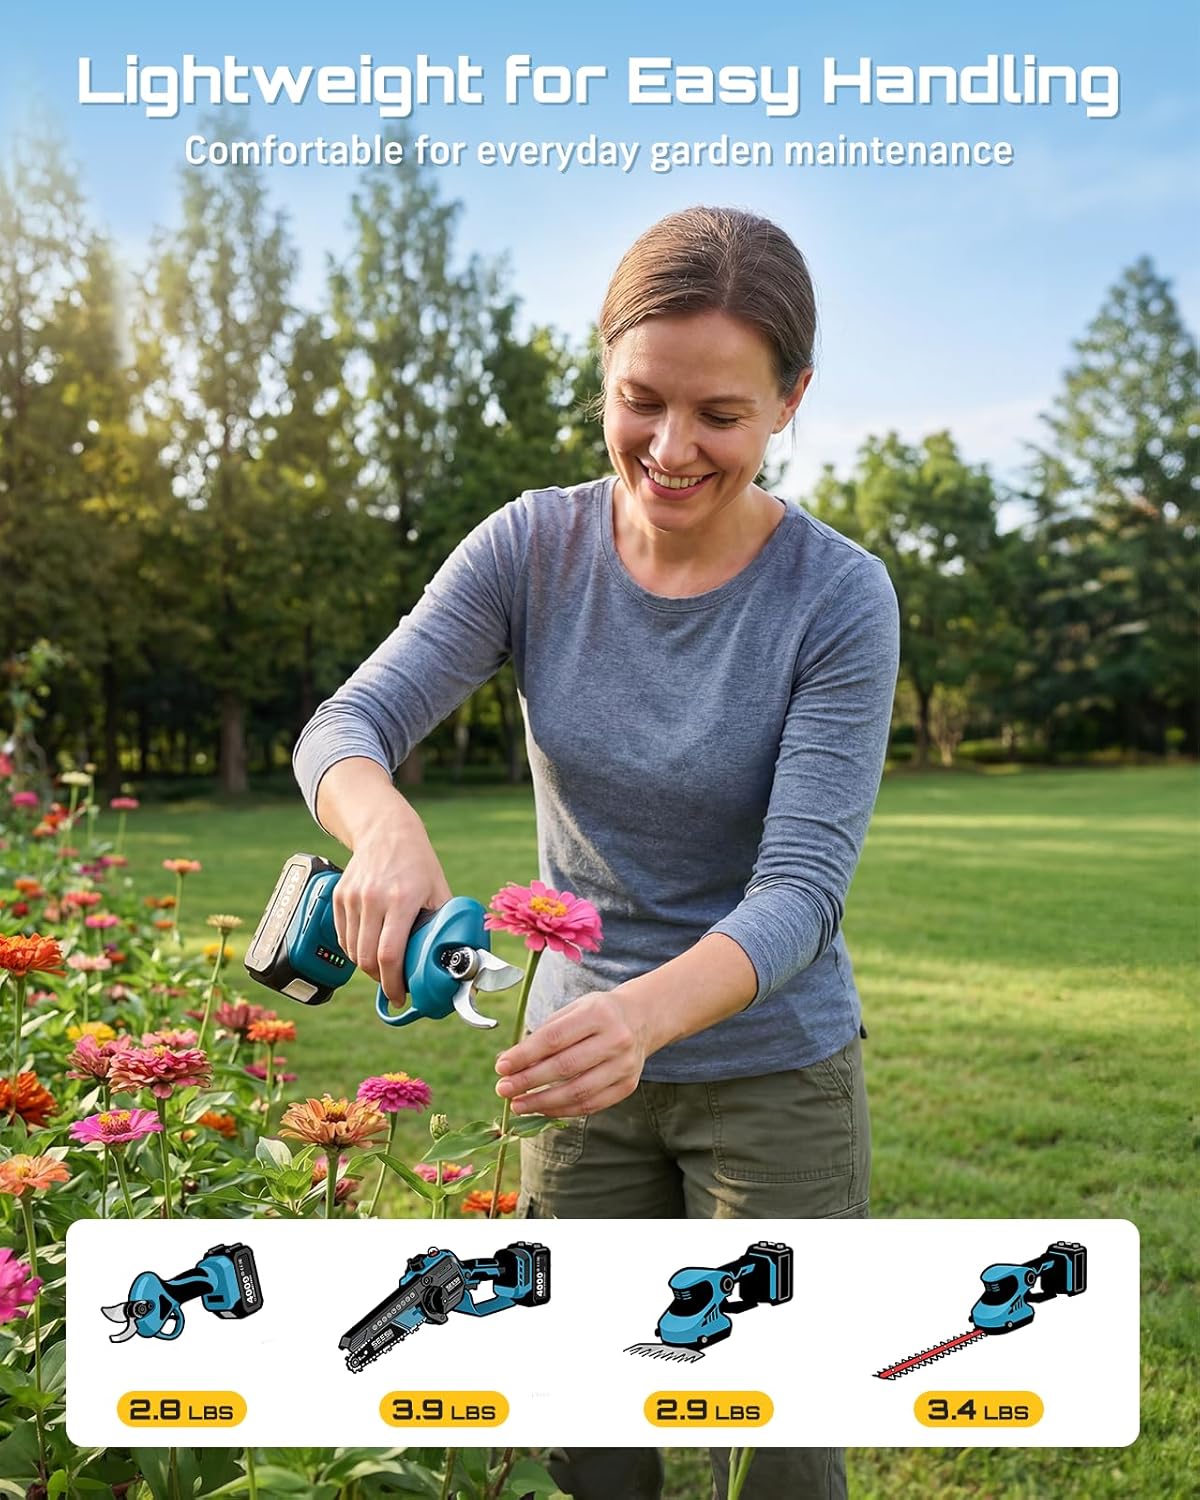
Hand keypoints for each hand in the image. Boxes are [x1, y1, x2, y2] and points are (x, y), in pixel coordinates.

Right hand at [332, 818, 452, 1005]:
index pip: (389, 954)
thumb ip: (444, 924)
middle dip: (381, 980)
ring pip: (352, 951)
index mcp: (401, 899)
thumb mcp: (439, 891)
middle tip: (394, 987)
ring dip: (367, 967)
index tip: (401, 996)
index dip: (394, 983)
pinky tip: (369, 949)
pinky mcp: (338, 897)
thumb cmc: (418, 863)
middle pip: (367, 958)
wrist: (386, 831)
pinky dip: (354, 950)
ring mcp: (351, 898)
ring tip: (384, 968)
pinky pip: (343, 937)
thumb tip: (454, 958)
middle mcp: (372, 899)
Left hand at [494, 989, 647, 1117]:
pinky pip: (590, 1105)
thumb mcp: (572, 1010)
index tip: (501, 1067)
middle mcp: (615, 1039)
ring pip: (578, 1092)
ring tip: (518, 1105)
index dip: (525, 1055)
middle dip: (528, 1081)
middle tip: (503, 1089)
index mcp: (598, 1013)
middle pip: (565, 1067)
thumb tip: (507, 1061)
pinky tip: (542, 1109)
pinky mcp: (628, 1086)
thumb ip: (542, 1035)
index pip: (554, 1038)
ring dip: (542, 1102)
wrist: (642, 1018)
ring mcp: (624, 1065)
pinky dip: (562, 1110)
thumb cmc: (598, 1013)